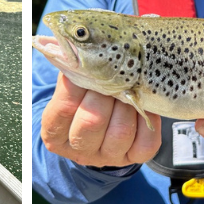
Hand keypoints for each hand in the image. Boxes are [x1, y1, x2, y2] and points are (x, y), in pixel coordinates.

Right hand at [41, 73, 161, 167]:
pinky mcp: (134, 158)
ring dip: (128, 104)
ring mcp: (108, 157)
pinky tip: (143, 105)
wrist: (105, 122)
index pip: (63, 109)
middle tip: (112, 76)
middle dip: (105, 92)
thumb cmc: (84, 97)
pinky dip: (148, 119)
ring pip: (121, 131)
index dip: (77, 83)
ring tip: (128, 88)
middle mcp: (80, 151)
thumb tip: (72, 45)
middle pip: (92, 122)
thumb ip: (71, 71)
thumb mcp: (72, 88)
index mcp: (55, 135)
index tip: (87, 65)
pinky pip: (146, 142)